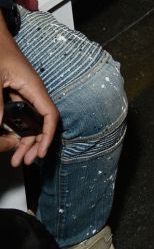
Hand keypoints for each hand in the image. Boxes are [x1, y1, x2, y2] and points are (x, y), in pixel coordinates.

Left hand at [0, 37, 58, 167]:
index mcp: (33, 88)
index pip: (49, 115)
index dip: (47, 136)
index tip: (39, 152)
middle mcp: (32, 93)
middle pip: (40, 124)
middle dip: (34, 145)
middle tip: (22, 161)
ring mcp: (24, 95)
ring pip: (30, 123)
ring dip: (25, 141)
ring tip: (16, 157)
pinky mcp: (15, 96)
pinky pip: (20, 117)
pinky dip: (16, 131)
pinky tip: (9, 140)